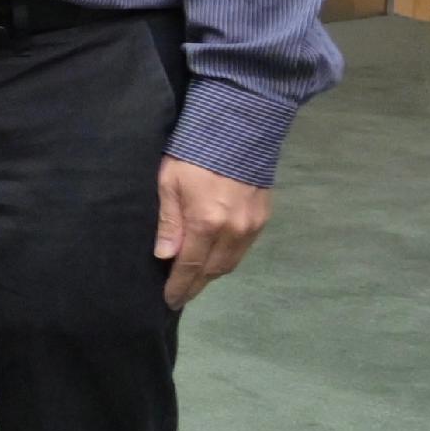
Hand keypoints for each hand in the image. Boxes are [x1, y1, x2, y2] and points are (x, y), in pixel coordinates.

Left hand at [154, 158, 270, 308]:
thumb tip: (166, 257)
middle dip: (195, 285)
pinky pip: (243, 250)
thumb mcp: (169, 183)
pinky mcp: (263, 218)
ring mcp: (252, 225)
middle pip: (213, 270)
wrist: (240, 129)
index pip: (190, 266)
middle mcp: (234, 230)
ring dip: (212, 275)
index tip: (169, 301)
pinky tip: (213, 260)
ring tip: (194, 281)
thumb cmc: (194, 153)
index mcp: (207, 223)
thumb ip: (169, 222)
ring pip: (231, 263)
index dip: (179, 286)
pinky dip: (227, 259)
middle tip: (179, 295)